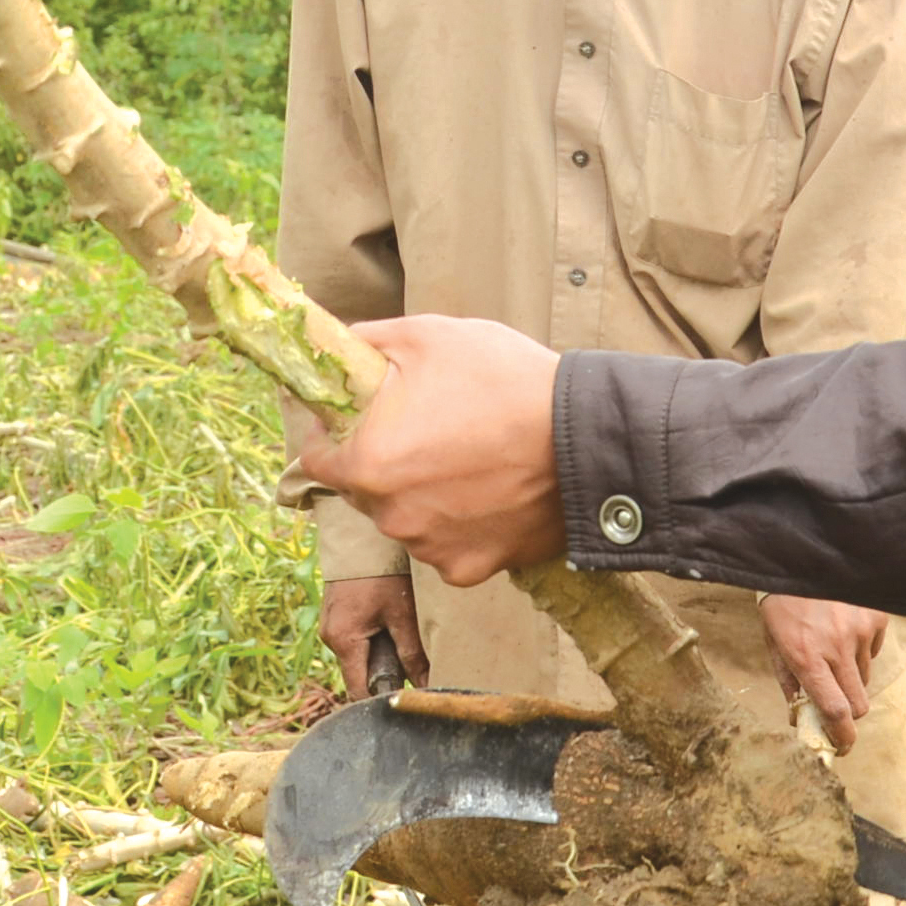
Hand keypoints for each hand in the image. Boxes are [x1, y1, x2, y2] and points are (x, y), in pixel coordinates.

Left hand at [287, 316, 564, 587]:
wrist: (587, 440)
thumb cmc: (506, 381)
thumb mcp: (429, 336)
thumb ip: (366, 343)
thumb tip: (336, 349)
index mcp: (366, 462)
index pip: (317, 456)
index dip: (333, 432)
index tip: (364, 417)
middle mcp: (388, 516)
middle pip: (363, 488)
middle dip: (383, 460)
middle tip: (431, 429)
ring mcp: (429, 548)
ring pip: (406, 518)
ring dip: (422, 494)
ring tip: (470, 458)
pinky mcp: (469, 569)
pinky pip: (448, 545)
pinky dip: (462, 525)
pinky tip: (491, 493)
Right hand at [319, 576, 425, 694]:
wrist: (358, 537)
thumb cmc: (381, 573)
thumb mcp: (401, 613)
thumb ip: (412, 652)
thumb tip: (425, 685)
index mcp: (344, 641)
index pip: (358, 691)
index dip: (381, 700)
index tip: (405, 702)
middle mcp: (330, 638)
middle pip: (359, 675)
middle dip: (385, 676)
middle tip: (414, 669)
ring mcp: (330, 627)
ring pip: (358, 658)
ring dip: (380, 657)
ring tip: (404, 642)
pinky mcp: (336, 618)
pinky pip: (355, 642)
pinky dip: (373, 642)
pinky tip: (391, 628)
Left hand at [762, 597, 886, 751]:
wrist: (800, 557)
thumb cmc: (781, 604)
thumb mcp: (773, 643)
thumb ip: (788, 682)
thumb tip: (800, 717)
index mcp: (806, 656)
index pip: (834, 710)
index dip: (843, 736)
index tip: (843, 747)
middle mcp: (836, 647)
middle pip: (858, 703)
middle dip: (849, 712)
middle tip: (836, 703)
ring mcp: (859, 631)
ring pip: (864, 676)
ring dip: (850, 676)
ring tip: (831, 650)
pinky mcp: (875, 617)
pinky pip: (872, 649)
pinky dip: (860, 649)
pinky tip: (841, 628)